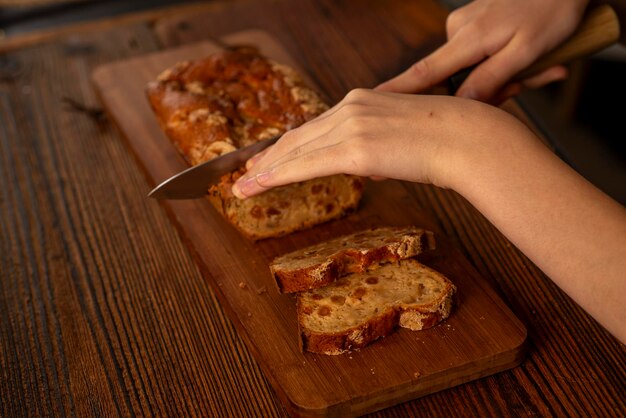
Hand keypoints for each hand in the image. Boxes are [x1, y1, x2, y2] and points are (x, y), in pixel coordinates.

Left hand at [231, 88, 524, 197]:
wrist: (469, 139)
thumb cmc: (448, 140)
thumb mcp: (405, 137)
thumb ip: (380, 147)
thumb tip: (369, 165)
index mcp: (361, 101)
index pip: (314, 126)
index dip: (289, 144)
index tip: (271, 156)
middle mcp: (350, 108)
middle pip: (297, 136)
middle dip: (269, 157)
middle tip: (247, 172)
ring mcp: (350, 126)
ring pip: (295, 151)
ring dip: (265, 170)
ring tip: (244, 185)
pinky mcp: (354, 149)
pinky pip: (305, 165)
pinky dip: (276, 176)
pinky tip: (258, 184)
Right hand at [376, 0, 588, 103]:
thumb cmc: (553, 9)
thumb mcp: (527, 51)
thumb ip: (491, 79)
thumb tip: (461, 104)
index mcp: (468, 40)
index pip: (424, 73)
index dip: (397, 91)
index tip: (372, 102)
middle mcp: (460, 31)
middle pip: (458, 79)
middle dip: (491, 90)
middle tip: (528, 84)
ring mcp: (468, 26)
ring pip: (476, 68)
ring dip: (507, 77)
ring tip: (547, 66)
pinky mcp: (478, 23)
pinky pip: (486, 55)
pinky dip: (509, 63)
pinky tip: (541, 59)